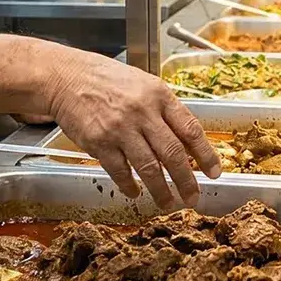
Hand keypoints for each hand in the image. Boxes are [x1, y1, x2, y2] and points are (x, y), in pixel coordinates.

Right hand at [40, 50, 222, 206]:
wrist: (67, 77)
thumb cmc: (106, 80)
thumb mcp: (144, 85)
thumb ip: (164, 110)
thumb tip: (186, 140)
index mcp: (159, 95)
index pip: (190, 129)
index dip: (205, 154)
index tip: (214, 172)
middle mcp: (142, 112)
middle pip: (173, 153)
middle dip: (186, 180)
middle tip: (194, 197)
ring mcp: (120, 129)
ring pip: (149, 167)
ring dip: (161, 190)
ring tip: (168, 203)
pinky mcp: (99, 143)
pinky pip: (120, 171)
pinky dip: (129, 185)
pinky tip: (134, 192)